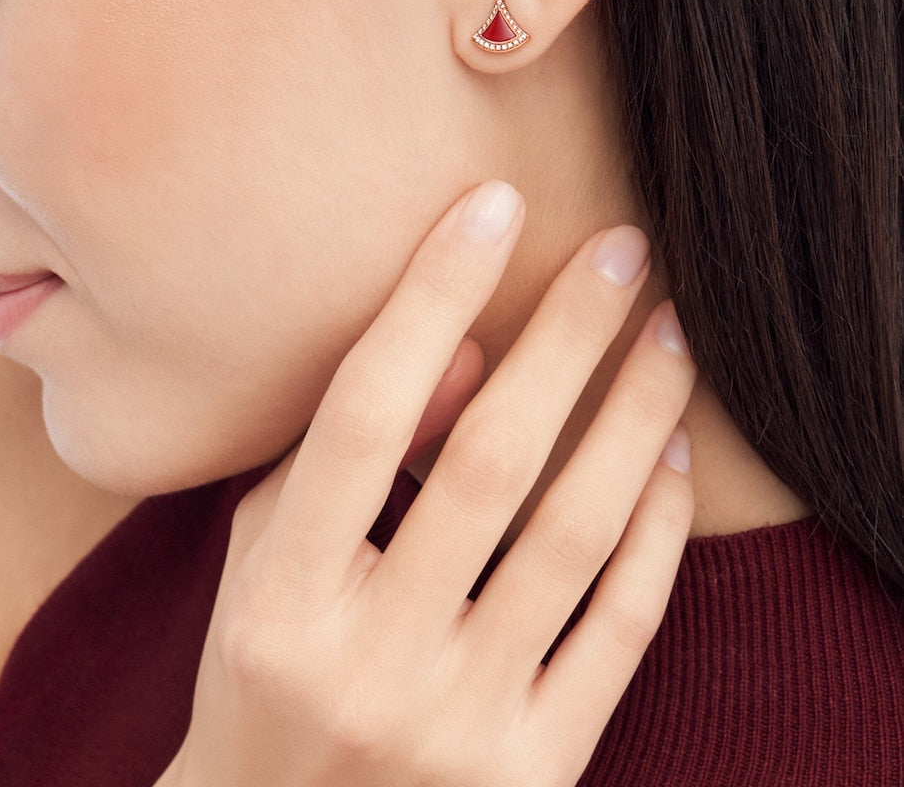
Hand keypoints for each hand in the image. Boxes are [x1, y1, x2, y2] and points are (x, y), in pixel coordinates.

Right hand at [159, 181, 695, 786]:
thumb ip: (338, 457)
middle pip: (492, 461)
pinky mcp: (533, 775)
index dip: (430, 295)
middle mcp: (369, 665)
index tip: (490, 207)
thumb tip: (454, 351)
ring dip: (636, 417)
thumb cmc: (263, 680)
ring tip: (673, 334)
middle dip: (567, 335)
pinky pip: (620, 633)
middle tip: (624, 248)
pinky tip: (672, 458)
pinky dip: (658, 535)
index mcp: (280, 605)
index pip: (364, 414)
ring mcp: (459, 728)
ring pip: (576, 537)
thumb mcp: (265, 564)